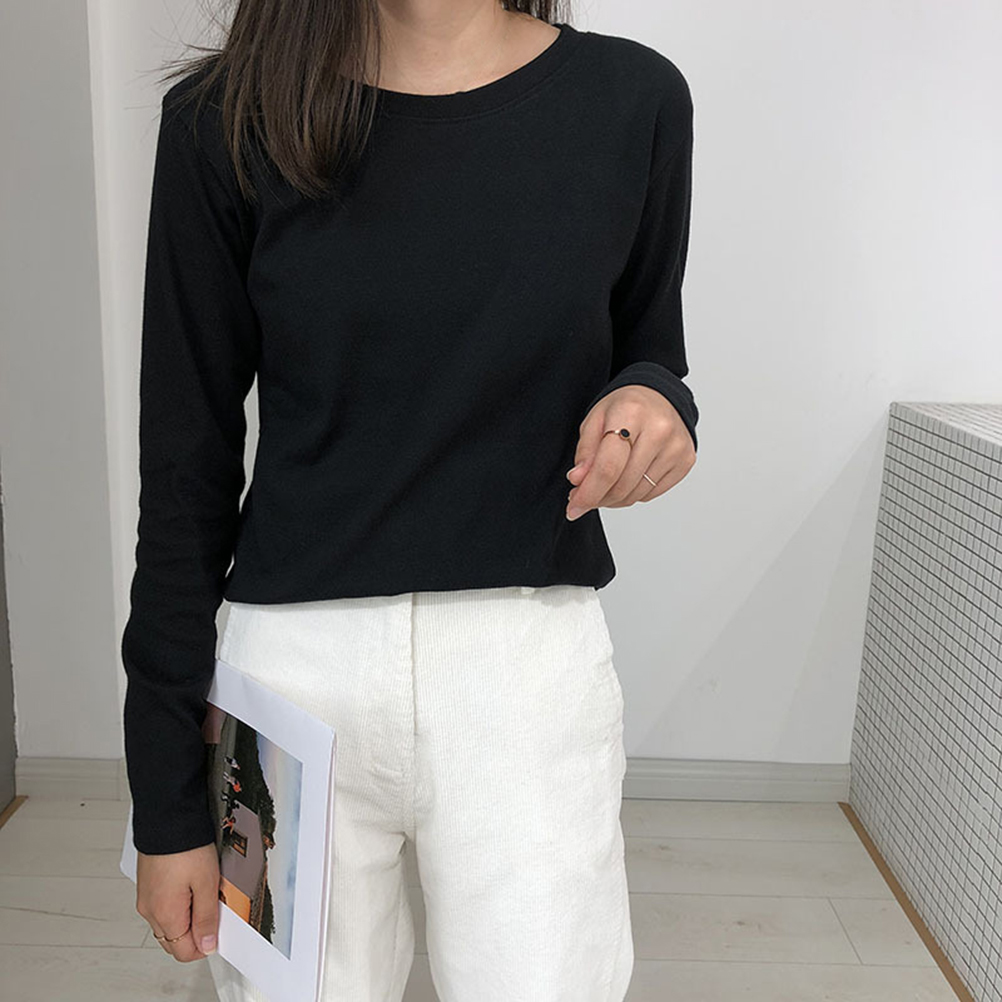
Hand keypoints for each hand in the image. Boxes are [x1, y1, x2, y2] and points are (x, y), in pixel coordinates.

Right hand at [136, 841, 219, 961]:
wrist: (166, 818)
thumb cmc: (186, 847)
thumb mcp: (206, 883)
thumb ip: (206, 918)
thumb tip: (206, 945)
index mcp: (165, 915)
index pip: (183, 952)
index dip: (204, 946)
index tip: (219, 931)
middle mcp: (150, 911)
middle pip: (174, 941)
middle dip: (195, 934)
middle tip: (214, 911)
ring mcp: (146, 899)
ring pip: (167, 925)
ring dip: (186, 918)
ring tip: (203, 893)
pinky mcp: (147, 886)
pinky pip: (162, 907)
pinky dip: (177, 906)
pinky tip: (190, 886)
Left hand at [566, 384, 695, 519]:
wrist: (658, 396)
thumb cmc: (626, 407)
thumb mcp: (595, 420)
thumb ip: (585, 452)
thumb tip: (578, 481)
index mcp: (632, 414)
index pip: (608, 467)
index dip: (588, 493)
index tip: (574, 506)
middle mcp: (659, 430)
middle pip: (622, 485)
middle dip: (598, 498)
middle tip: (583, 497)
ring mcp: (676, 447)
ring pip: (636, 493)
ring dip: (614, 498)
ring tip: (604, 486)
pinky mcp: (686, 461)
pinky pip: (651, 494)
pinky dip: (633, 494)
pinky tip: (625, 480)